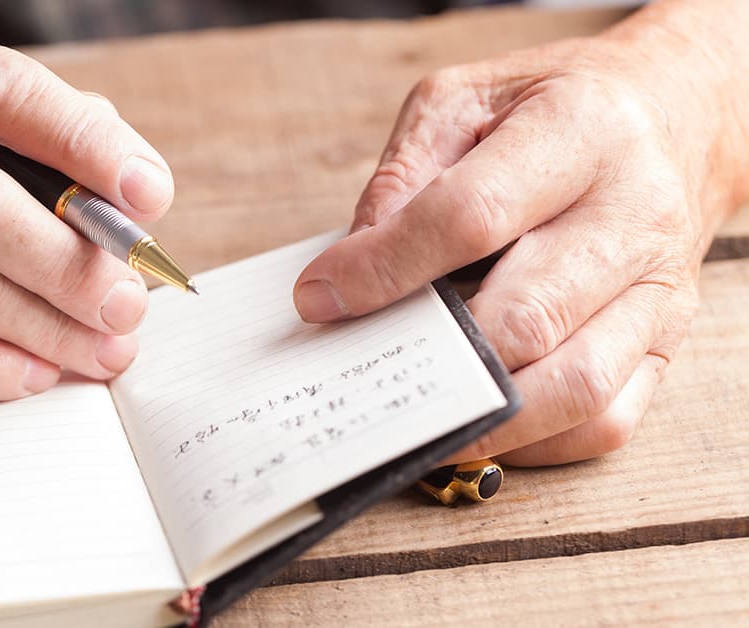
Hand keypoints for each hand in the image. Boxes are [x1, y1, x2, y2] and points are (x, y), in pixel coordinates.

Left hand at [293, 13, 747, 464]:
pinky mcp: (666, 339)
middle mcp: (633, 212)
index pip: (470, 216)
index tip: (320, 297)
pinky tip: (479, 424)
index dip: (384, 267)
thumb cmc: (552, 108)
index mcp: (580, 129)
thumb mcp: (465, 102)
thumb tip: (353, 265)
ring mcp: (659, 286)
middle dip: (429, 355)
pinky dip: (534, 440)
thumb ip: (404, 176)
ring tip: (412, 417)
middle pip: (525, 316)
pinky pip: (605, 418)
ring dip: (483, 418)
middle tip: (361, 371)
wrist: (671, 115)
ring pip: (574, 384)